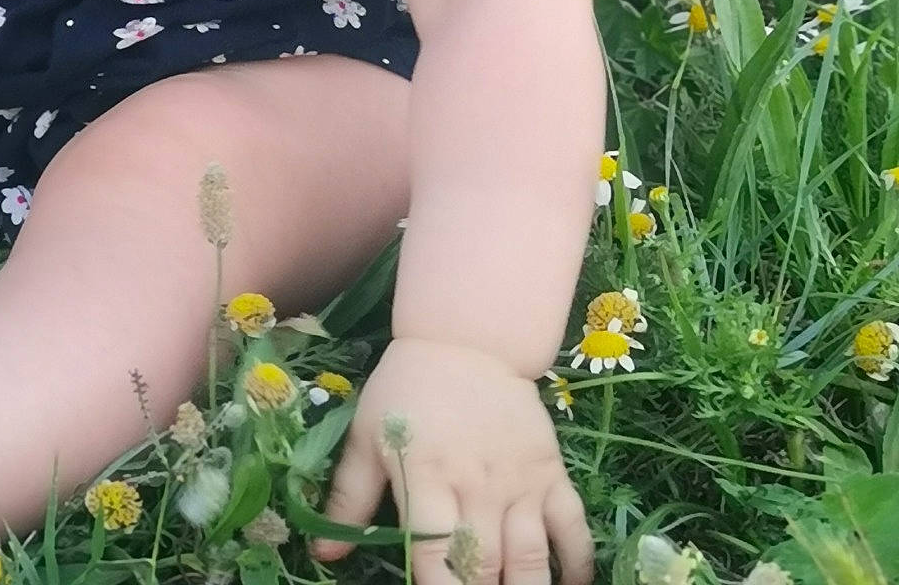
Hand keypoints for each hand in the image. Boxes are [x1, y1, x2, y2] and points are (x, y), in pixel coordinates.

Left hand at [312, 336, 592, 584]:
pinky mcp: (551, 474)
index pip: (434, 557)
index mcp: (426, 476)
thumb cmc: (408, 388)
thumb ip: (349, 497)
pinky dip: (577, 565)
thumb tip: (323, 554)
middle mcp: (477, 485)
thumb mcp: (367, 435)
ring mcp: (519, 482)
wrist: (467, 338)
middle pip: (484, 568)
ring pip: (531, 559)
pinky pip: (573, 529)